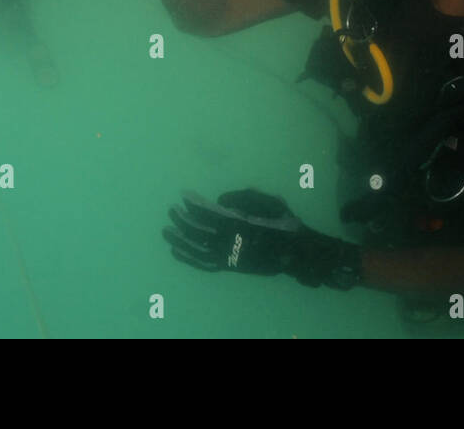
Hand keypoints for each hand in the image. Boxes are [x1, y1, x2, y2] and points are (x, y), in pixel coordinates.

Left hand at [163, 189, 362, 288]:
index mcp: (240, 224)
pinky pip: (204, 264)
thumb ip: (244, 197)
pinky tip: (176, 251)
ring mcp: (229, 258)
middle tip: (171, 210)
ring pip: (197, 250)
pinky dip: (188, 258)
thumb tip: (219, 202)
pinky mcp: (230, 268)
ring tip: (166, 230)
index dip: (194, 203)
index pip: (209, 213)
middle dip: (182, 220)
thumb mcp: (269, 202)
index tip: (183, 194)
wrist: (296, 253)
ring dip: (179, 240)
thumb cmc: (283, 223)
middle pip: (199, 231)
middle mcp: (231, 243)